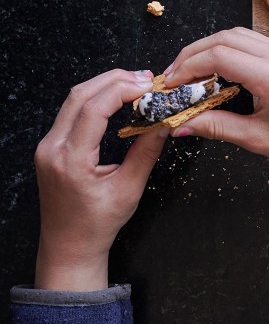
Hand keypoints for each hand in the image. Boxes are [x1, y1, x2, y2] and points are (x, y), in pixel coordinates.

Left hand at [34, 69, 167, 290]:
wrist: (69, 245)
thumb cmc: (98, 223)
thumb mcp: (130, 188)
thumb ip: (146, 151)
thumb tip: (164, 121)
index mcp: (70, 160)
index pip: (94, 109)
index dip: (123, 90)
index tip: (149, 85)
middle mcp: (52, 148)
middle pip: (80, 95)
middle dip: (115, 80)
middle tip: (147, 78)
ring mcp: (48, 145)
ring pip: (74, 99)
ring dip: (106, 85)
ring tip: (137, 84)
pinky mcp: (52, 145)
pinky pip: (72, 111)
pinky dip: (97, 98)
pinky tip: (118, 98)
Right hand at [163, 28, 268, 188]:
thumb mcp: (256, 139)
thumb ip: (215, 127)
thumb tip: (179, 124)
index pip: (218, 55)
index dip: (187, 67)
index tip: (169, 84)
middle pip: (225, 37)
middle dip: (193, 54)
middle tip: (173, 77)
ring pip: (239, 35)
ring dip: (211, 49)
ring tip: (191, 74)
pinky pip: (255, 43)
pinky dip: (231, 51)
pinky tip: (219, 72)